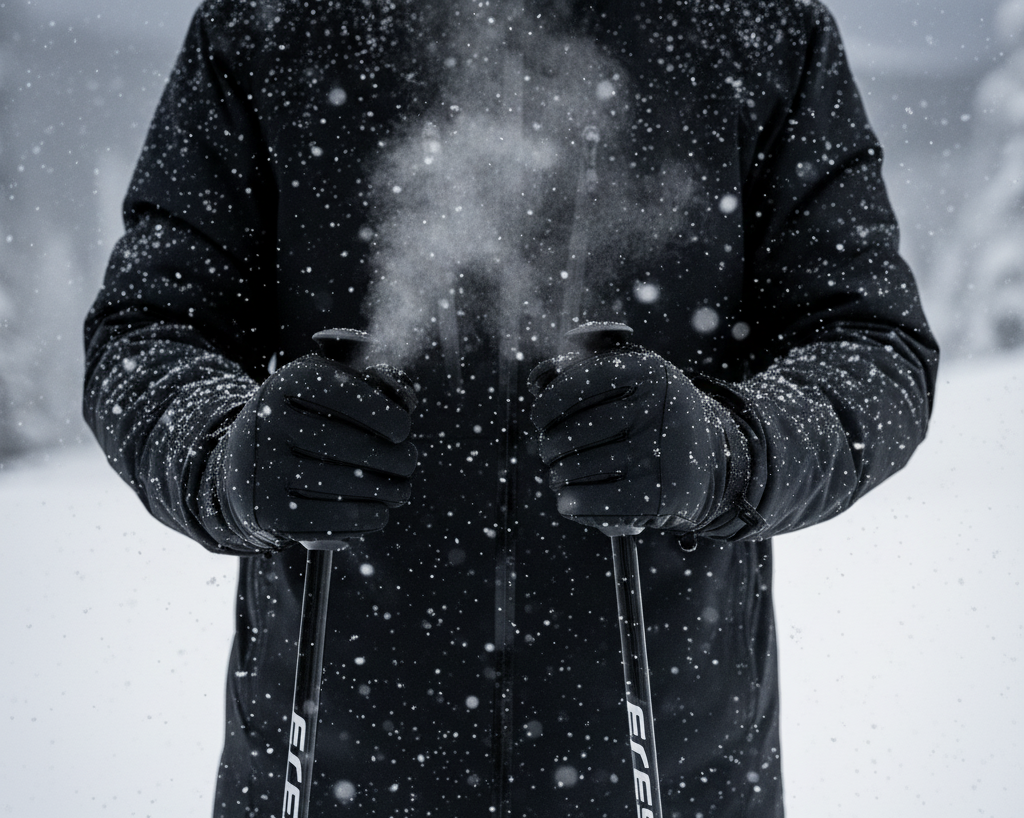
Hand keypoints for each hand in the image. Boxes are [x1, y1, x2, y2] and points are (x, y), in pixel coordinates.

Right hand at [209, 355, 417, 550]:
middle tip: (408, 462)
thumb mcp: (327, 391)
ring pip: (346, 485)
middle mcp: (269, 421)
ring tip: (400, 490)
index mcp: (287, 383)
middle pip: (353, 446)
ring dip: (388, 491)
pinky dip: (364, 518)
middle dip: (395, 458)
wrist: (241, 467)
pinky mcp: (267, 510)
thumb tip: (405, 399)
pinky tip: (380, 512)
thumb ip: (372, 386)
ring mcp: (265, 468)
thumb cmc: (305, 423)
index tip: (402, 430)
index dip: (384, 415)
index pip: (346, 395)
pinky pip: (329, 520)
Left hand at [529, 346, 741, 532]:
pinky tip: (569, 500)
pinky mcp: (661, 497)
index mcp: (651, 373)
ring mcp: (661, 455)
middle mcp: (659, 410)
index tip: (541, 418)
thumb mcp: (632, 381)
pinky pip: (592, 502)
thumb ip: (583, 370)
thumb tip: (538, 380)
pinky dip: (572, 503)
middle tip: (552, 452)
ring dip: (558, 476)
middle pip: (570, 432)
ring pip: (575, 468)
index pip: (579, 382)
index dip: (549, 403)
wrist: (714, 461)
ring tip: (563, 474)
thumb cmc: (654, 417)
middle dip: (550, 446)